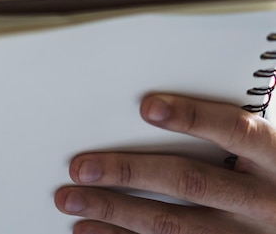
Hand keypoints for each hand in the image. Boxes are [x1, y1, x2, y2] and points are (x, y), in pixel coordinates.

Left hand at [54, 93, 275, 232]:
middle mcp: (261, 200)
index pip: (234, 131)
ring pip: (171, 225)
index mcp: (273, 157)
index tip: (148, 107)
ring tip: (72, 200)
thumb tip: (148, 110)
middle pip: (188, 181)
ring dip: (114, 211)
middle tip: (80, 167)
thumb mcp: (265, 151)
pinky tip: (90, 230)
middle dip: (127, 172)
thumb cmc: (270, 176)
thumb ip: (223, 133)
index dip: (192, 117)